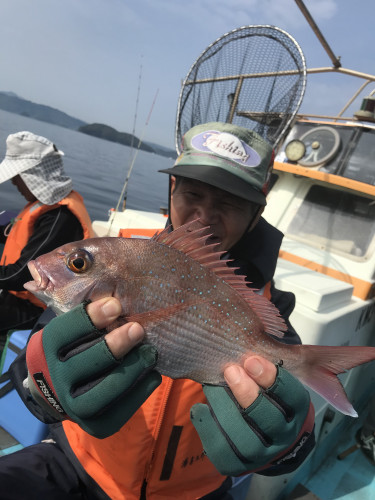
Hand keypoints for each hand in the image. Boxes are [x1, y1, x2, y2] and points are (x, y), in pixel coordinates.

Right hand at [26, 298, 160, 437]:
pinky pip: (118, 413)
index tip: (116, 305)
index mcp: (46, 350)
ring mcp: (73, 408)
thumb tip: (119, 294)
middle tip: (138, 329)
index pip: (63, 333)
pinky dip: (139, 393)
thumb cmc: (74, 347)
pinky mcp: (94, 426)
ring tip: (150, 352)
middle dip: (113, 345)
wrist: (58, 390)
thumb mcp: (71, 328)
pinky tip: (154, 375)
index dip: (90, 318)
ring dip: (129, 370)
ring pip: (102, 392)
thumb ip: (89, 314)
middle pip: (83, 363)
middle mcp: (56, 380)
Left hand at [190, 356, 314, 475]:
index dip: (271, 377)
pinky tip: (200, 409)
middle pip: (269, 419)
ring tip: (211, 386)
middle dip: (248, 393)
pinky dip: (208, 428)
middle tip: (229, 369)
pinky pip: (222, 452)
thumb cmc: (266, 393)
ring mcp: (262, 454)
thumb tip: (244, 332)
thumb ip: (266, 360)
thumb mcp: (274, 375)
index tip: (251, 359)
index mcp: (296, 409)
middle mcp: (284, 435)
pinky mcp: (238, 465)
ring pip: (246, 439)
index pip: (292, 395)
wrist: (268, 435)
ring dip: (225, 408)